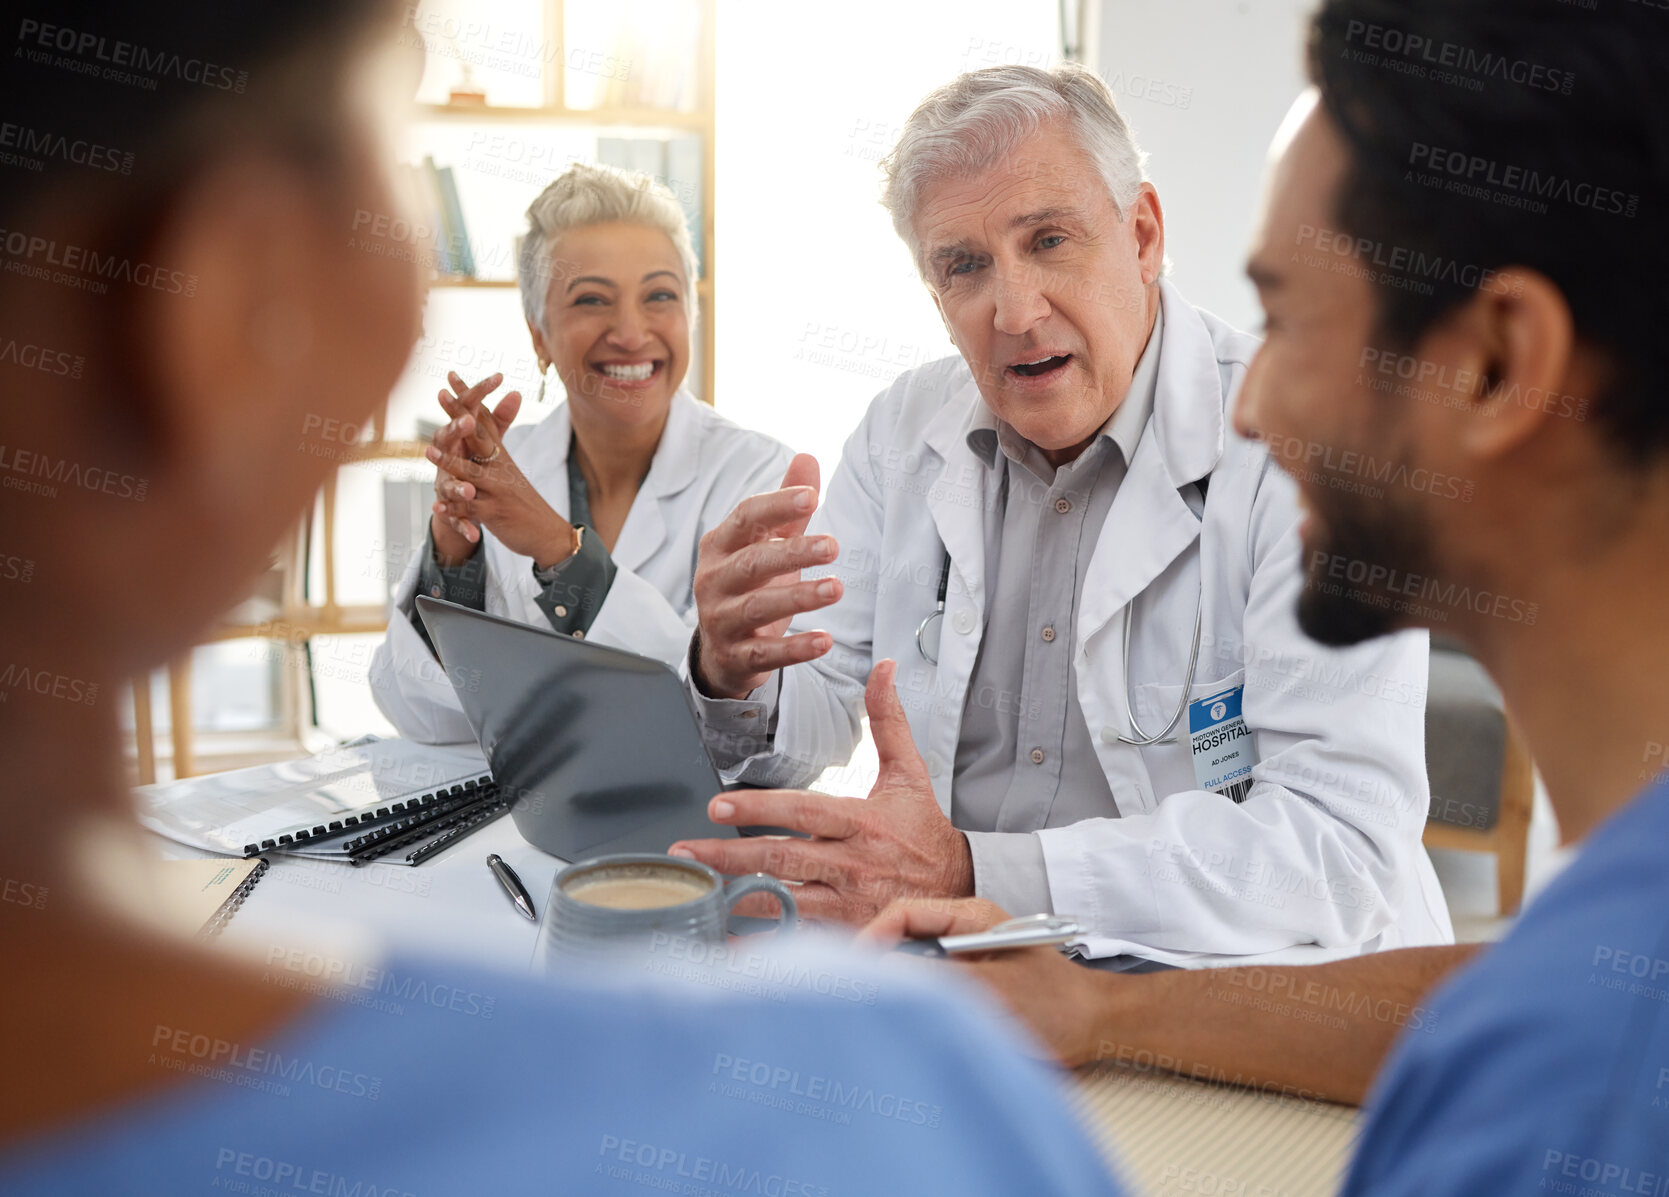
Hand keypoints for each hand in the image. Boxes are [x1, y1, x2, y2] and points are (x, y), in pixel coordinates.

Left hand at [426, 371, 574, 568]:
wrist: (547, 532)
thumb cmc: (522, 499)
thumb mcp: (509, 467)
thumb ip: (499, 437)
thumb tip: (511, 397)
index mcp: (500, 455)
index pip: (482, 419)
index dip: (467, 397)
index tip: (451, 375)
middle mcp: (500, 467)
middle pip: (477, 436)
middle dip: (458, 415)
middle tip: (442, 394)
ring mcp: (498, 490)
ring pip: (471, 473)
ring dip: (449, 463)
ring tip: (430, 452)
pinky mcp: (495, 513)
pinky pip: (471, 509)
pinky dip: (453, 508)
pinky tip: (437, 505)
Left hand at [668, 659, 972, 924]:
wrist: (960, 887)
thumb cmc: (924, 829)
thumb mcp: (909, 773)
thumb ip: (887, 721)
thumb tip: (882, 668)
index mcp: (862, 822)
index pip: (803, 812)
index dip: (759, 809)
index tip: (717, 807)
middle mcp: (852, 864)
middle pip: (782, 858)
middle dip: (730, 855)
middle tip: (686, 849)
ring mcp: (849, 903)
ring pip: (785, 901)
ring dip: (736, 897)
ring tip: (695, 891)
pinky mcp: (849, 934)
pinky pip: (798, 938)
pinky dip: (762, 943)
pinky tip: (726, 941)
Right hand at [691, 453, 841, 698]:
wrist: (722, 650)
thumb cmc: (749, 585)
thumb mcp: (765, 544)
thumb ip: (788, 508)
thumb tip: (808, 457)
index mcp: (720, 545)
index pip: (746, 517)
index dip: (777, 505)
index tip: (812, 497)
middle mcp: (713, 580)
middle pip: (752, 561)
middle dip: (793, 552)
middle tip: (834, 545)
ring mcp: (720, 619)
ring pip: (757, 607)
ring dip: (799, 597)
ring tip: (836, 588)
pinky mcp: (734, 656)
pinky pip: (764, 653)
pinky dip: (795, 648)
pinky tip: (824, 641)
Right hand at [860, 897, 1110, 1066]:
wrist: (1099, 1026)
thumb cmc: (1057, 1005)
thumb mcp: (992, 991)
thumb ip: (938, 979)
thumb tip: (885, 974)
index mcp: (971, 916)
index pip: (905, 913)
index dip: (873, 938)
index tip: (854, 969)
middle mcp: (965, 930)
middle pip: (903, 936)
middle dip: (879, 962)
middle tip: (858, 993)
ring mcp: (967, 956)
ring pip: (914, 963)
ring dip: (899, 984)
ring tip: (881, 1009)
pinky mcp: (971, 981)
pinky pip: (930, 984)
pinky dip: (916, 999)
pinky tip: (911, 1020)